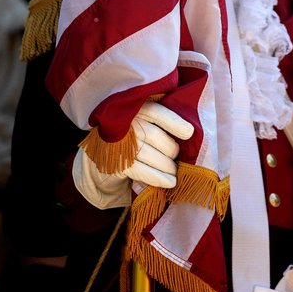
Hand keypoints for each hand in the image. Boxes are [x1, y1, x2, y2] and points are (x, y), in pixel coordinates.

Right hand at [73, 101, 193, 208]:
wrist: (102, 157)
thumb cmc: (132, 136)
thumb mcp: (143, 121)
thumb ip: (160, 120)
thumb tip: (191, 130)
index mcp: (132, 109)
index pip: (155, 111)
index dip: (173, 122)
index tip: (189, 132)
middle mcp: (123, 124)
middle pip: (154, 135)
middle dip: (171, 149)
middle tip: (177, 157)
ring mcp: (117, 143)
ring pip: (149, 154)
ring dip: (167, 166)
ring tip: (175, 172)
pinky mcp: (114, 163)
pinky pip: (141, 170)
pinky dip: (158, 177)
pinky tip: (169, 182)